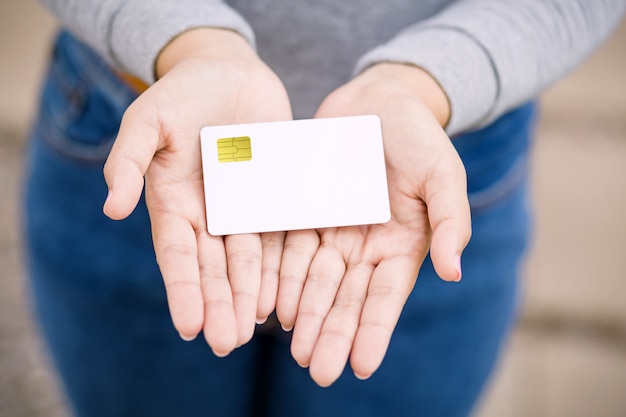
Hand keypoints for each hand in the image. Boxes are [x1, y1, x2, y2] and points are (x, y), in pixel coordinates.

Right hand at [102, 28, 291, 354]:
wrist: (229, 72)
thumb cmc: (182, 93)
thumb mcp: (148, 120)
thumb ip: (128, 160)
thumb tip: (111, 209)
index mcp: (173, 203)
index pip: (176, 254)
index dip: (183, 289)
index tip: (190, 325)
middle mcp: (208, 215)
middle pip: (214, 267)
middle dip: (220, 304)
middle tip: (226, 342)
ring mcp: (243, 209)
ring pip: (248, 260)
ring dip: (252, 295)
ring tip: (256, 329)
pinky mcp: (274, 197)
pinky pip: (282, 234)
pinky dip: (283, 264)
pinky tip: (290, 292)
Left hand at [276, 63, 470, 385]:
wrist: (379, 100)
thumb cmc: (419, 136)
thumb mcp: (443, 174)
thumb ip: (451, 221)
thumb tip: (453, 271)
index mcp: (401, 245)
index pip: (386, 296)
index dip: (374, 331)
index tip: (361, 366)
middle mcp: (364, 247)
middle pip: (346, 298)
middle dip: (333, 334)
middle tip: (317, 371)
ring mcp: (333, 231)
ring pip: (314, 281)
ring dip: (304, 314)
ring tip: (294, 347)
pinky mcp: (304, 212)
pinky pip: (289, 248)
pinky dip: (281, 276)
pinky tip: (270, 303)